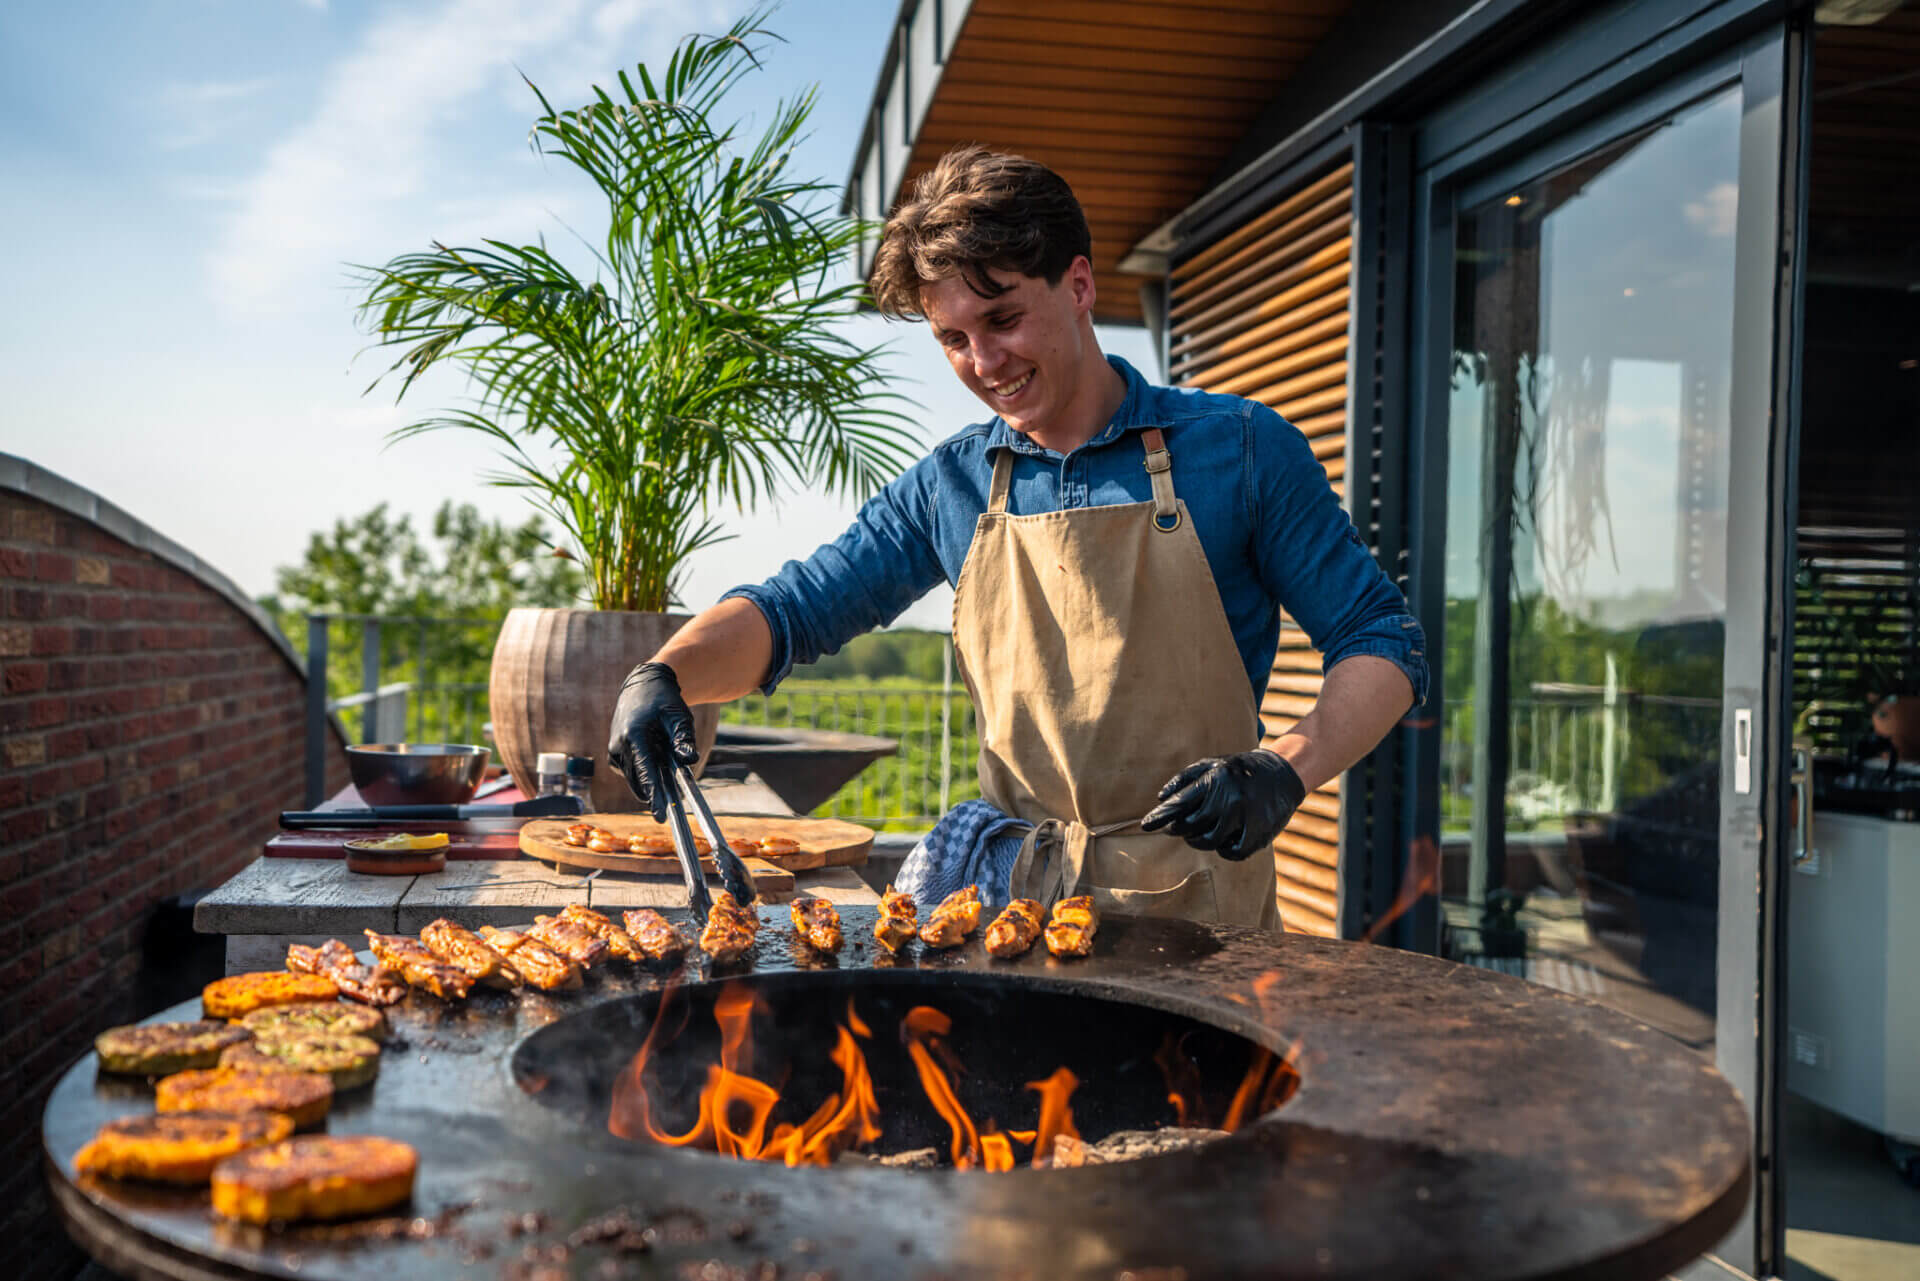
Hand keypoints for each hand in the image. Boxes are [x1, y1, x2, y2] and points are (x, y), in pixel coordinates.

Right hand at [606, 661, 697, 819]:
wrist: (640, 687)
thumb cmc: (664, 701)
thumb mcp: (679, 716)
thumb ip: (684, 738)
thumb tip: (690, 761)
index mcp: (633, 734)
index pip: (646, 772)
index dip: (654, 796)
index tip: (661, 816)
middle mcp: (619, 746)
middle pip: (640, 782)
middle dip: (658, 793)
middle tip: (676, 801)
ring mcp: (614, 752)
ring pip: (636, 780)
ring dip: (653, 781)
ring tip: (666, 766)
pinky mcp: (614, 757)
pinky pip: (633, 774)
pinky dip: (646, 774)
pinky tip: (655, 757)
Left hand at [1140, 750, 1307, 860]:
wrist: (1283, 773)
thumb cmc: (1240, 769)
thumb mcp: (1212, 764)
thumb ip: (1185, 779)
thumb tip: (1161, 799)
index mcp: (1215, 780)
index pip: (1180, 803)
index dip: (1160, 817)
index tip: (1144, 826)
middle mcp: (1228, 798)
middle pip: (1190, 826)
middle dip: (1178, 829)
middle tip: (1175, 828)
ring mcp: (1244, 817)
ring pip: (1208, 841)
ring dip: (1197, 841)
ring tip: (1197, 834)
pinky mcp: (1259, 834)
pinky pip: (1232, 852)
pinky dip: (1224, 850)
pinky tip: (1222, 840)